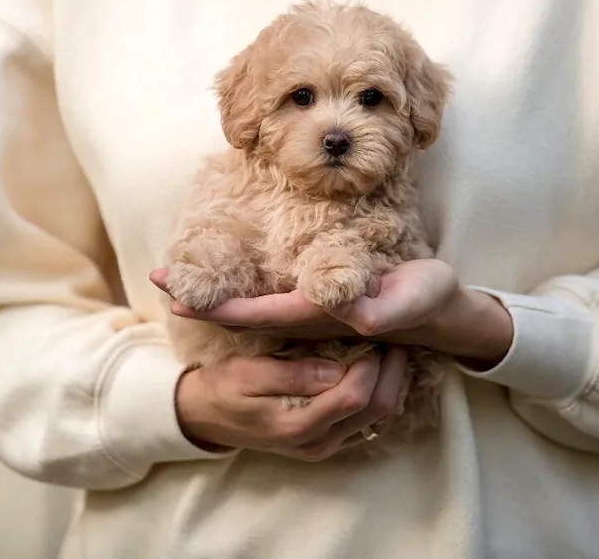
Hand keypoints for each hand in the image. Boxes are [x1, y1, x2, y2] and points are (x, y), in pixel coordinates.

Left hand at [150, 259, 513, 365]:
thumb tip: (353, 316)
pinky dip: (239, 291)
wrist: (441, 314)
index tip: (178, 295)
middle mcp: (308, 319)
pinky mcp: (319, 302)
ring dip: (216, 294)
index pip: (258, 315)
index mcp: (322, 316)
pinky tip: (225, 281)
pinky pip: (269, 300)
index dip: (217, 306)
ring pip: (252, 307)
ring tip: (178, 279)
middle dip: (202, 299)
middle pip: (243, 314)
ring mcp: (311, 313)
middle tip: (157, 280)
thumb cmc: (427, 301)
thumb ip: (385, 309)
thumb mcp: (414, 299)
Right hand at [175, 348, 407, 460]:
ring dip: (390, 383)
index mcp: (298, 425)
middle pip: (376, 410)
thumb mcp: (248, 373)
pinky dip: (378, 395)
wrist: (205, 417)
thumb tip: (336, 370)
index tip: (374, 334)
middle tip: (395, 338)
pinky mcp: (329, 442)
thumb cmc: (224, 387)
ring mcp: (326, 446)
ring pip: (378, 418)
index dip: (371, 365)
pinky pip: (367, 421)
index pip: (354, 396)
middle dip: (391, 372)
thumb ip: (292, 374)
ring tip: (391, 350)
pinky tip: (377, 370)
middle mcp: (318, 443)